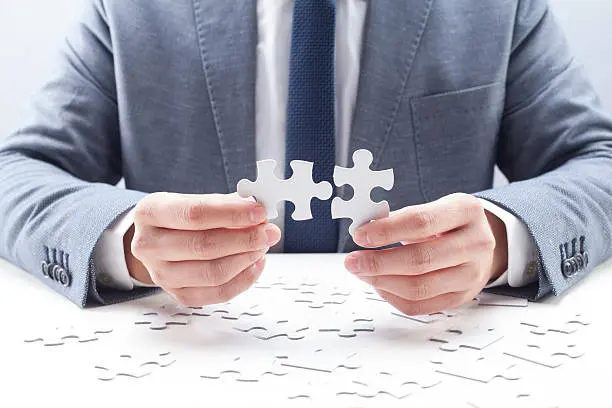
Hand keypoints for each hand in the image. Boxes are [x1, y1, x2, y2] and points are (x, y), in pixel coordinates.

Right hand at [125, 192, 280, 305]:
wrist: (156, 240)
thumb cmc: (178, 218)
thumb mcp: (193, 200)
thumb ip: (224, 204)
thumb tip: (256, 210)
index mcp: (150, 213)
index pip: (195, 214)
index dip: (232, 214)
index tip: (259, 212)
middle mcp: (150, 245)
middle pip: (204, 246)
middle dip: (245, 238)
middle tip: (268, 231)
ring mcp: (161, 274)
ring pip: (213, 273)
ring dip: (246, 258)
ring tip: (262, 245)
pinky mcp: (178, 294)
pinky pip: (217, 293)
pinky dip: (243, 279)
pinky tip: (255, 263)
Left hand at [345, 193, 507, 315]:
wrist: (481, 242)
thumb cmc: (449, 223)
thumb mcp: (433, 207)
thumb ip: (401, 218)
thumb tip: (364, 231)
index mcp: (466, 211)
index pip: (421, 222)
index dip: (386, 231)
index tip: (360, 235)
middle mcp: (475, 244)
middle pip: (420, 260)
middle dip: (378, 262)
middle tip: (352, 261)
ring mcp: (472, 274)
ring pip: (419, 287)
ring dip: (382, 281)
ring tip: (361, 272)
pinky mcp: (461, 297)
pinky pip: (420, 305)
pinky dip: (392, 296)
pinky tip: (379, 284)